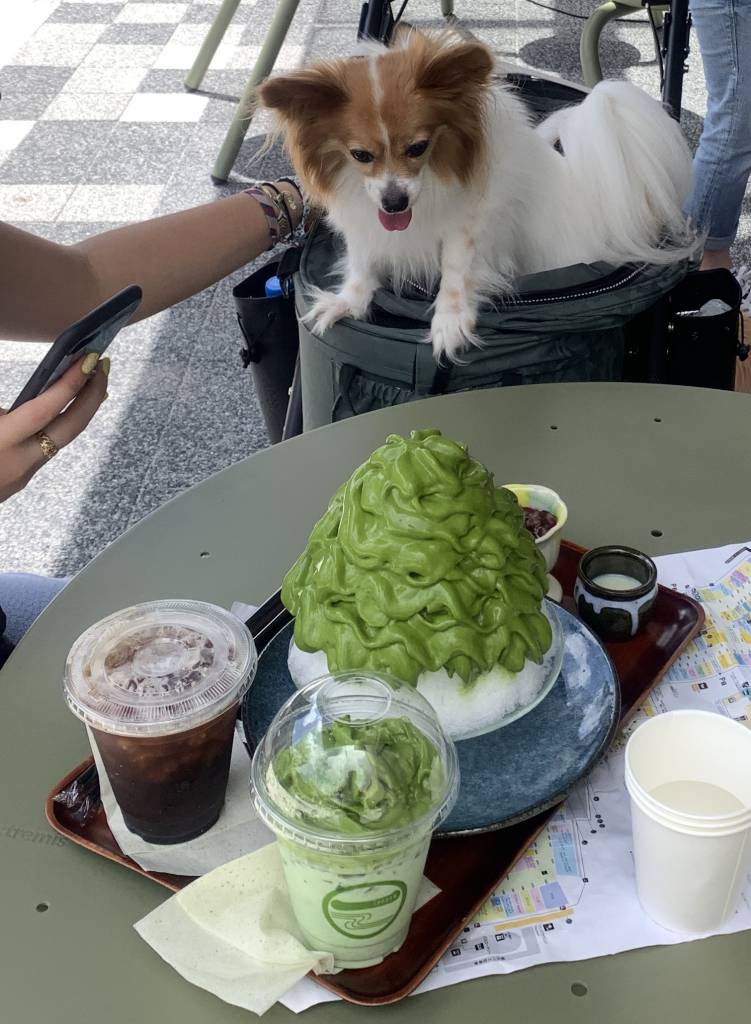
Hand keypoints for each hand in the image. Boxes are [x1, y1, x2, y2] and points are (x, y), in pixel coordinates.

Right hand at [0, 355, 108, 501]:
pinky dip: (61, 424)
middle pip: (71, 428)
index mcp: (0, 443)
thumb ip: (3, 413)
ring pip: (63, 439)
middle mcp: (18, 462)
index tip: (90, 359)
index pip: (45, 410)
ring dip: (81, 409)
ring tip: (92, 381)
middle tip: (103, 365)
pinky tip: (66, 408)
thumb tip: (34, 394)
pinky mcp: (21, 479)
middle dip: (92, 395)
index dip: (70, 383)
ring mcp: (23, 474)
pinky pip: (48, 446)